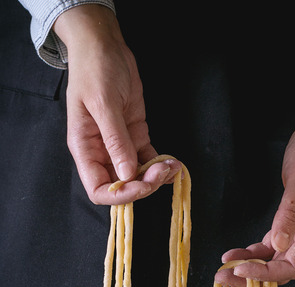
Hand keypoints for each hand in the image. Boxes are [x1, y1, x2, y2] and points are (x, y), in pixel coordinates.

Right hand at [53, 5, 180, 203]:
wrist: (106, 47)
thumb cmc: (96, 70)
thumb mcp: (104, 104)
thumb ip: (115, 141)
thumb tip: (126, 175)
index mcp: (86, 149)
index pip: (99, 189)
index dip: (120, 195)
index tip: (141, 185)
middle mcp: (102, 152)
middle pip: (122, 185)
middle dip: (144, 184)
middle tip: (163, 171)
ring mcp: (120, 146)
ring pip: (138, 175)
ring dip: (157, 176)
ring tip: (174, 167)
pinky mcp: (136, 137)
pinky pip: (149, 159)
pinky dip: (162, 165)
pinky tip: (174, 162)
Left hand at [216, 95, 294, 286]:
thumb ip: (292, 212)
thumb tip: (280, 245)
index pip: (292, 265)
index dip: (267, 274)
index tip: (240, 271)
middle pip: (281, 268)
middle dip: (252, 276)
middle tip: (222, 278)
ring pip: (275, 259)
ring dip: (251, 266)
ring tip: (225, 268)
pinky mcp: (292, 220)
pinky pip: (273, 244)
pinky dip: (255, 251)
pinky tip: (237, 252)